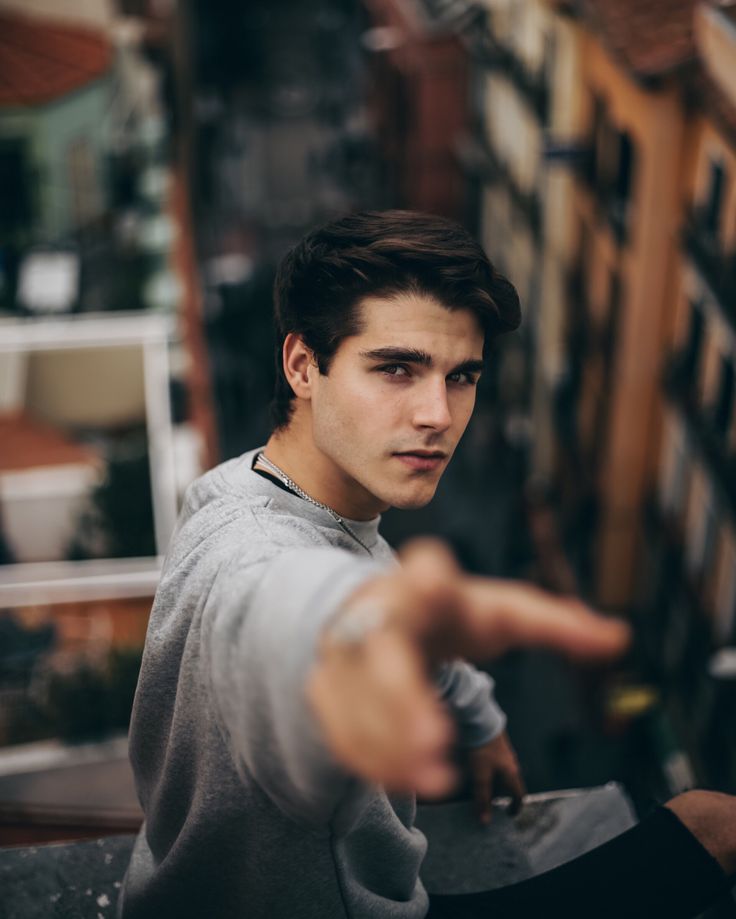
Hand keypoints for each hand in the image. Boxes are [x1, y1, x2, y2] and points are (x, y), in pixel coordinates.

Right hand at [308, 539, 628, 797]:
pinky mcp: (327, 683)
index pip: (424, 569)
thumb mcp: (503, 614)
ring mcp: (344, 647)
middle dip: (399, 694)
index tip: (437, 578)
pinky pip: (341, 725)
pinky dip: (374, 757)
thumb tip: (619, 636)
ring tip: (437, 778)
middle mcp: (378, 610)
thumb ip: (556, 625)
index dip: (428, 576)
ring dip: (390, 742)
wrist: (383, 617)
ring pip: (355, 695)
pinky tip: (412, 777)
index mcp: (426, 584)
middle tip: (435, 740)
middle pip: (379, 645)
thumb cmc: (453, 615)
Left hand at [467, 732, 525, 824]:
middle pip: (512, 785)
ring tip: (485, 787)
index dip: (515, 807)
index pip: (519, 796)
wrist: (481, 722)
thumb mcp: (480, 777)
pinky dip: (494, 772)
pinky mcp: (498, 746)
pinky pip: (500, 764)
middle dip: (504, 795)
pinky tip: (482, 769)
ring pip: (506, 774)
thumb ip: (482, 799)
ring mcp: (506, 754)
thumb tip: (485, 822)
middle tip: (493, 802)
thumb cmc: (482, 751)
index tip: (509, 814)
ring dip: (498, 783)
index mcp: (512, 774)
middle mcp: (512, 764)